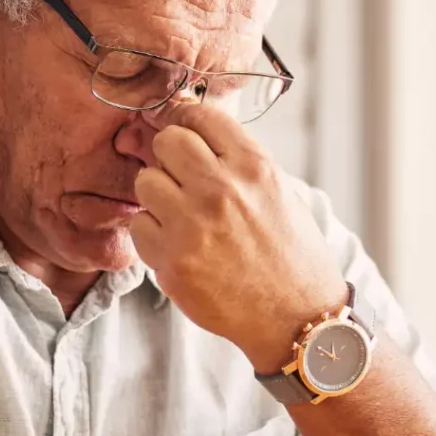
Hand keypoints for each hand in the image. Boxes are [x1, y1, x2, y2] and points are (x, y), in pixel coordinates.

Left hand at [130, 103, 346, 373]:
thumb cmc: (290, 256)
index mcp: (254, 166)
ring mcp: (193, 226)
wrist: (296, 319)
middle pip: (166, 141)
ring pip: (145, 182)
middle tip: (178, 178)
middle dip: (168, 156)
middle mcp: (222, 190)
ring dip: (157, 196)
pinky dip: (151, 234)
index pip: (199, 115)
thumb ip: (237, 161)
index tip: (179, 130)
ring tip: (180, 217)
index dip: (183, 120)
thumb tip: (190, 131)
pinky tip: (177, 245)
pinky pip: (138, 226)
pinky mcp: (172, 261)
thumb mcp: (280, 192)